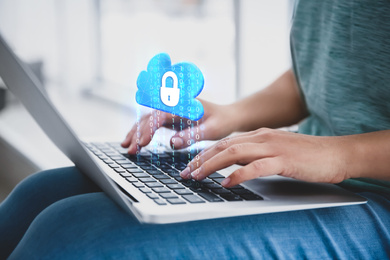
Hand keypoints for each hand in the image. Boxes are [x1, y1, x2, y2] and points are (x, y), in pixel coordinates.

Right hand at [121, 99, 237, 153]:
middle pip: (150, 116)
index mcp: (184, 104)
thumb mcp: (212, 130)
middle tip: (130, 150)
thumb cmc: (221, 121)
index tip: (142, 143)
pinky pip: (151, 123)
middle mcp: (174, 104)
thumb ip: (193, 135)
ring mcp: (170, 110)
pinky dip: (141, 132)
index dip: (149, 129)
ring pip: (147, 119)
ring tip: (126, 147)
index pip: (160, 115)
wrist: (227, 116)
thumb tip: (173, 142)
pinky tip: (134, 142)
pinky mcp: (169, 117)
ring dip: (135, 132)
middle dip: (138, 133)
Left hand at [180, 128, 349, 186]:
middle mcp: (262, 137)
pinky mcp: (283, 159)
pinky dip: (238, 175)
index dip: (204, 153)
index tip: (190, 165)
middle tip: (186, 173)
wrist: (336, 152)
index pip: (225, 142)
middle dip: (201, 159)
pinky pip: (255, 166)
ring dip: (212, 165)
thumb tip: (234, 165)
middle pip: (224, 146)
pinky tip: (226, 183)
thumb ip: (255, 154)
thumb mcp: (275, 150)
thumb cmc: (306, 155)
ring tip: (197, 177)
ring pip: (234, 153)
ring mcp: (272, 147)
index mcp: (259, 134)